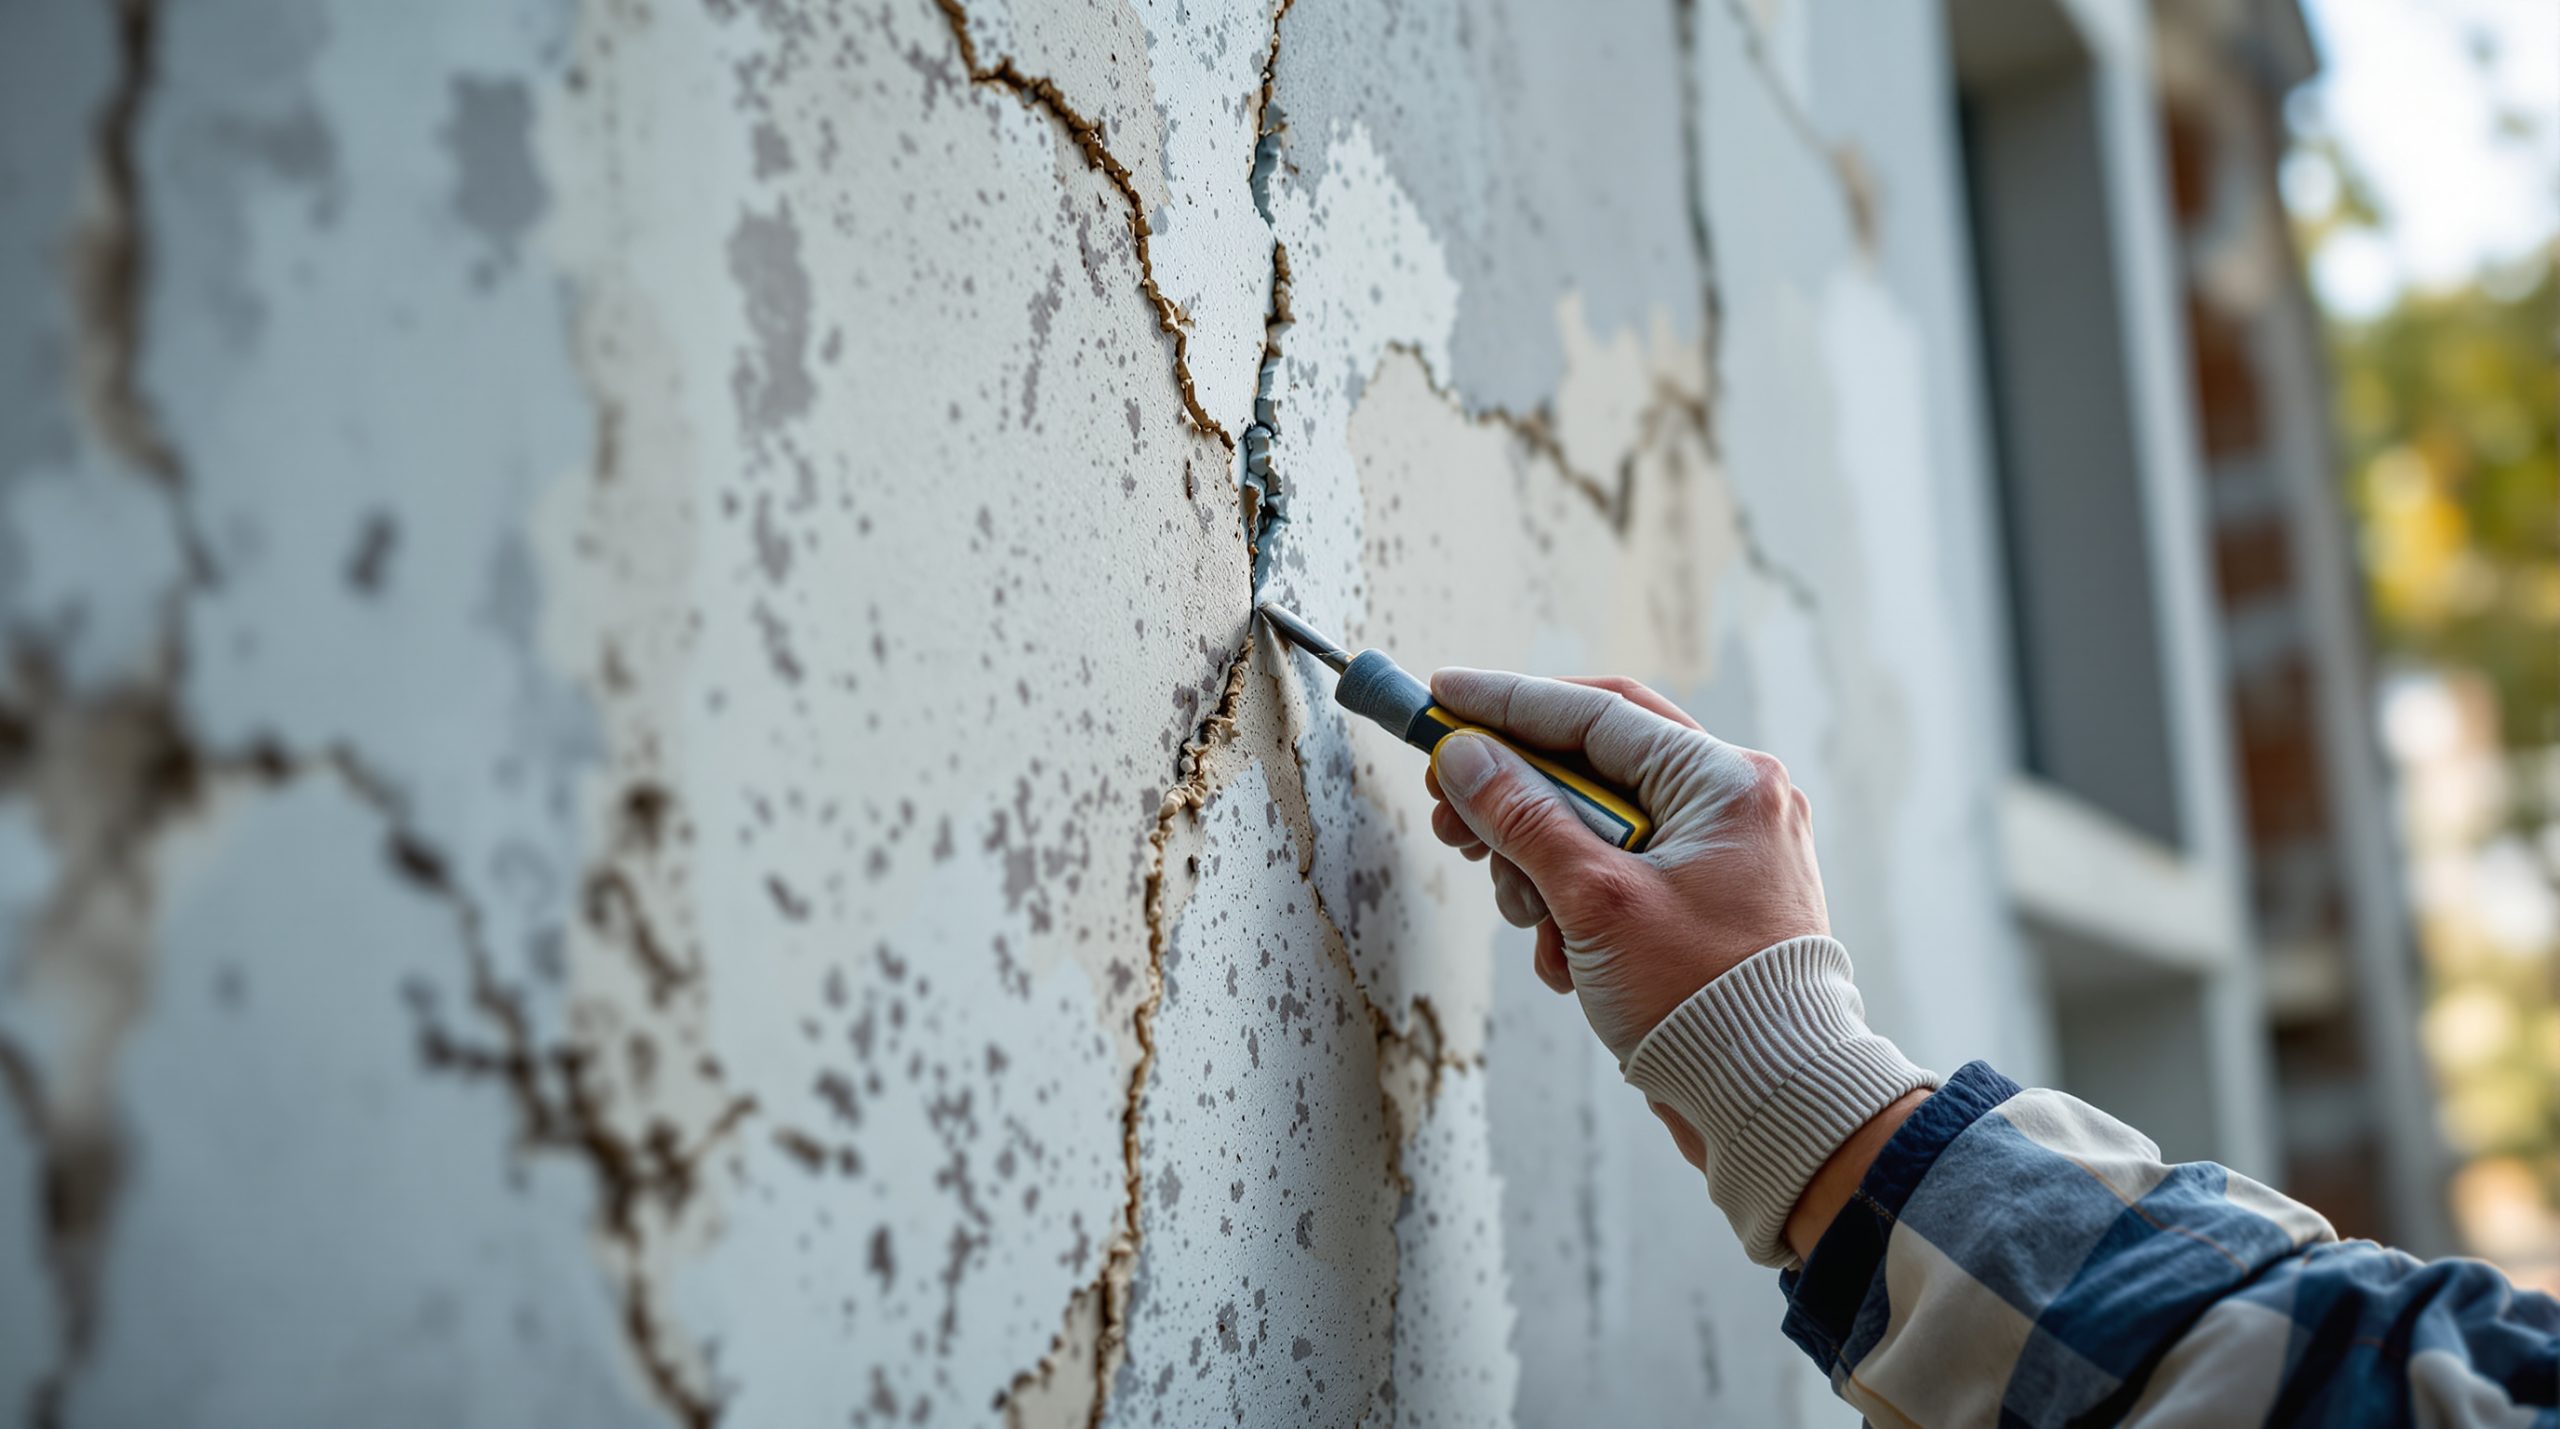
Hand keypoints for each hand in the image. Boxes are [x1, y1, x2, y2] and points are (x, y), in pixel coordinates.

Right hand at [1424, 669, 1829, 1061]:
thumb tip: (1465, 757)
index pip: (1595, 714)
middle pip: (1591, 770)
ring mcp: (1720, 856)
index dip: (1508, 705)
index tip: (1443, 698)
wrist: (1772, 1102)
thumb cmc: (1704, 1001)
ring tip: (1534, 925)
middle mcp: (1732, 804)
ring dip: (1543, 874)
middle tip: (1450, 822)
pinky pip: (1618, 880)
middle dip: (1515, 804)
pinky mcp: (1704, 906)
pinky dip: (1578, 912)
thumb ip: (1523, 818)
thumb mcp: (1595, 901)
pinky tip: (1569, 963)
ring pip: (1596, 831)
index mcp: (1725, 782)